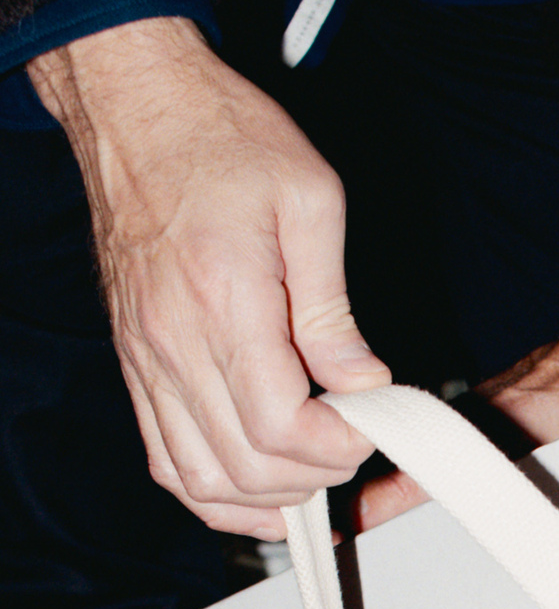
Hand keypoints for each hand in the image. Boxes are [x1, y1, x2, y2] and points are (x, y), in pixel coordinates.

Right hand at [31, 18, 388, 537]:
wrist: (140, 108)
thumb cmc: (223, 139)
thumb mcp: (309, 201)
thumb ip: (333, 307)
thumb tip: (361, 382)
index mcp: (224, 301)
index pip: (282, 426)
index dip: (338, 447)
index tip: (371, 427)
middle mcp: (175, 342)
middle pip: (247, 466)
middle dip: (315, 477)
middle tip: (353, 446)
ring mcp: (147, 359)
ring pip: (201, 480)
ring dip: (266, 500)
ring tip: (314, 476)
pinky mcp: (136, 364)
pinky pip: (165, 460)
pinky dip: (213, 493)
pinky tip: (258, 491)